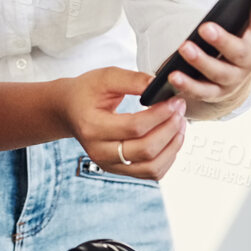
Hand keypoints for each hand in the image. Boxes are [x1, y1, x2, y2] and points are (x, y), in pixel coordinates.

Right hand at [57, 67, 187, 179]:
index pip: (134, 127)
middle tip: (180, 110)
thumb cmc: (87, 92)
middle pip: (145, 150)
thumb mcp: (105, 77)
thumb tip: (160, 85)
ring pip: (151, 168)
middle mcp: (99, 151)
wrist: (70, 110)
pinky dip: (167, 158)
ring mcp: (109, 165)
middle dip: (170, 129)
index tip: (174, 101)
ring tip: (180, 125)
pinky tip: (171, 139)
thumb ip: (133, 80)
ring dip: (173, 147)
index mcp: (92, 127)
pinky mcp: (120, 170)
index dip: (160, 115)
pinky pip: (151, 173)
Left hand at [167, 0, 250, 117]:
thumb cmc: (239, 39)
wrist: (232, 77)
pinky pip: (201, 91)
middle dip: (223, 40)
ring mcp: (232, 78)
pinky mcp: (214, 93)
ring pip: (219, 72)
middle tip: (205, 27)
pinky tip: (173, 75)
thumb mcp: (250, 20)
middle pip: (240, 52)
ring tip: (184, 47)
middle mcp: (249, 60)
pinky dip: (187, 85)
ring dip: (201, 61)